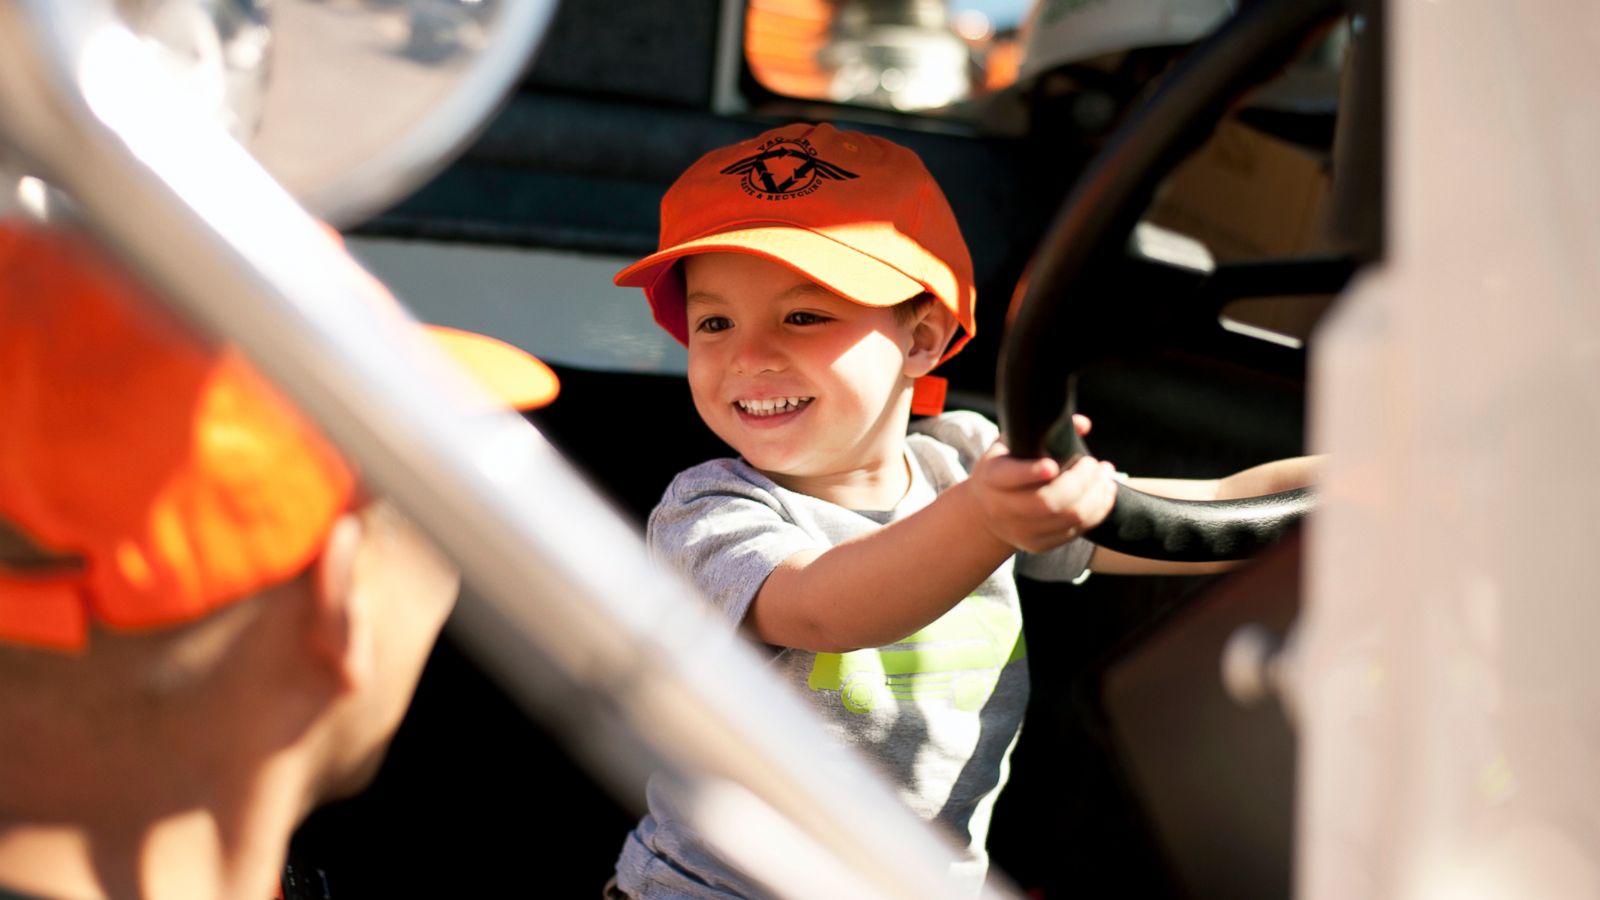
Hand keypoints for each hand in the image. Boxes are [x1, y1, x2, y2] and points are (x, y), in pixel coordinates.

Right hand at [969, 416, 1117, 553]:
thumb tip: (1083, 424)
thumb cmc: (1005, 468)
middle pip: (1047, 501)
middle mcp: (1003, 508)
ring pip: (1069, 517)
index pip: (1009, 477)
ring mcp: (1021, 531)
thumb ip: (1041, 430)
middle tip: (1095, 463)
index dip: (1031, 472)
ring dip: (1096, 495)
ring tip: (1106, 475)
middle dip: (1080, 481)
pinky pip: (1076, 531)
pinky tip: (1105, 493)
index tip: (1053, 465)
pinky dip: (1097, 511)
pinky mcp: (1039, 545)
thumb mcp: (1011, 444)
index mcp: (992, 478)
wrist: (986, 514)